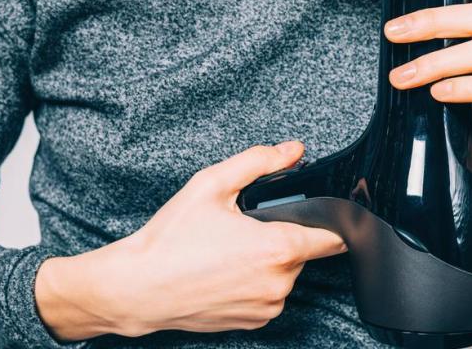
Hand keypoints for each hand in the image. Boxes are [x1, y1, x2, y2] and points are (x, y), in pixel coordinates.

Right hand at [34, 141, 346, 340]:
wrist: (137, 288)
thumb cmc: (170, 239)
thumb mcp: (210, 185)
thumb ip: (258, 161)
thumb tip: (293, 150)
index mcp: (277, 248)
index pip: (334, 238)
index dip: (332, 222)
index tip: (320, 213)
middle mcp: (279, 283)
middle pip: (303, 252)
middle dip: (282, 236)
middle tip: (244, 226)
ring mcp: (267, 307)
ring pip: (285, 274)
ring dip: (268, 261)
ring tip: (227, 250)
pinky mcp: (254, 322)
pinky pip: (268, 296)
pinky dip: (255, 282)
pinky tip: (224, 271)